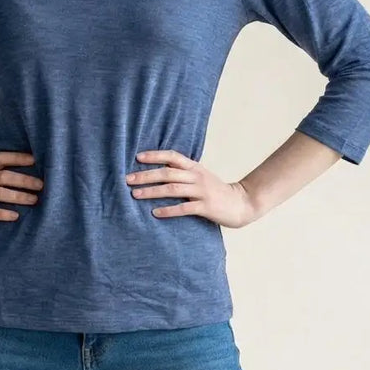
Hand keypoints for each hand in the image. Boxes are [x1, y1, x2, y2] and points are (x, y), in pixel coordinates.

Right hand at [0, 150, 42, 230]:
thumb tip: (25, 175)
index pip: (1, 158)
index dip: (18, 157)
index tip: (36, 160)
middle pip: (4, 176)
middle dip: (24, 180)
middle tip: (42, 185)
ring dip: (18, 196)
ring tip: (34, 200)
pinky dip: (2, 213)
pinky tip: (15, 216)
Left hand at [125, 150, 258, 228]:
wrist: (242, 203)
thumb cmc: (216, 191)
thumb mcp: (201, 176)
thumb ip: (183, 173)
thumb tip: (159, 171)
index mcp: (194, 167)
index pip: (172, 156)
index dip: (155, 155)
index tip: (137, 157)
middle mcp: (197, 177)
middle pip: (167, 173)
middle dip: (146, 175)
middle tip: (128, 179)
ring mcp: (202, 192)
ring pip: (173, 189)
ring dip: (152, 191)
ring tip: (135, 195)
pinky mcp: (206, 207)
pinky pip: (184, 208)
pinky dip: (168, 210)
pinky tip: (155, 213)